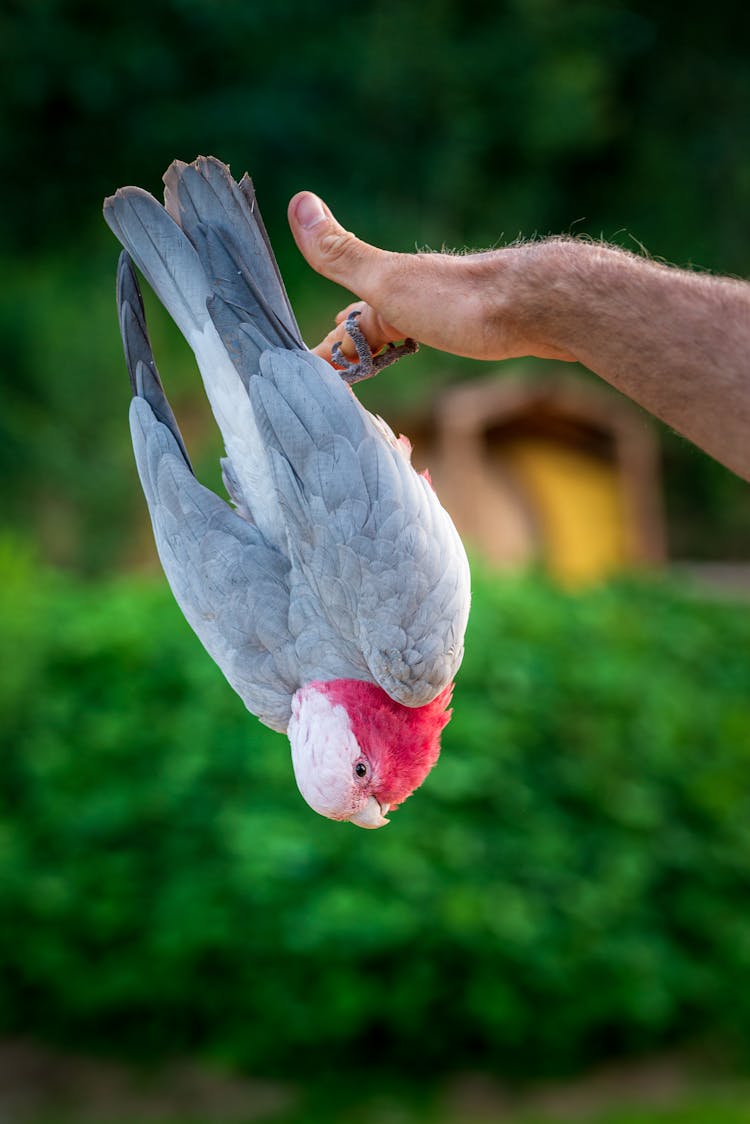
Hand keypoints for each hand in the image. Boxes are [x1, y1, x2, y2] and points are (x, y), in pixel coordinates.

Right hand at [287, 192, 574, 364]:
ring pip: (404, 333)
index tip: (305, 372)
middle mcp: (417, 295)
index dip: (325, 349)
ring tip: (370, 371)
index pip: (346, 322)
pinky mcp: (480, 327)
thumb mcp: (389, 283)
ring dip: (385, 350)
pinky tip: (429, 351)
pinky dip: (419, 350)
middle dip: (353, 349)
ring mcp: (447, 310)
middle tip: (335, 377)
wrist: (538, 306)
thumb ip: (342, 254)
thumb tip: (298, 201)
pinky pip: (436, 340)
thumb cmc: (460, 300)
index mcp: (391, 289)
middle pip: (373, 326)